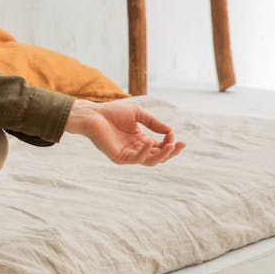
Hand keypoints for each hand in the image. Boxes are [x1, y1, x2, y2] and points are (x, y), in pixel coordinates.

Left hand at [64, 99, 185, 165]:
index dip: (170, 142)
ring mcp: (128, 155)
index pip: (160, 146)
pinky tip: (149, 142)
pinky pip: (136, 159)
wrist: (93, 114)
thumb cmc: (112, 112)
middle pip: (158, 156)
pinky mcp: (119, 157)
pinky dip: (145, 152)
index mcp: (140, 140)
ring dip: (162, 154)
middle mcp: (136, 149)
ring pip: (150, 161)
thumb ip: (153, 122)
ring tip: (171, 146)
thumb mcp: (138, 114)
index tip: (173, 133)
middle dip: (171, 151)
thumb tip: (170, 131)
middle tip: (181, 144)